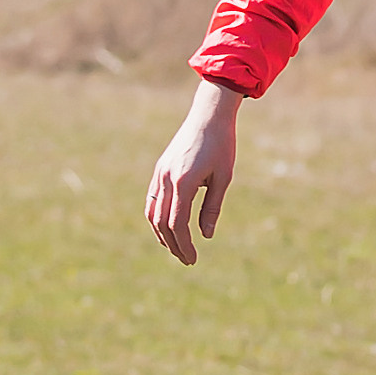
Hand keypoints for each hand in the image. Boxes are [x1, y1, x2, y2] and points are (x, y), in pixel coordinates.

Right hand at [145, 79, 242, 265]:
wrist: (208, 115)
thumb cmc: (222, 145)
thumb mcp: (223, 177)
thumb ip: (212, 207)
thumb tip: (205, 235)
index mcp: (184, 181)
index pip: (177, 223)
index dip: (184, 244)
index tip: (192, 258)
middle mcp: (167, 179)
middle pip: (162, 222)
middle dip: (173, 244)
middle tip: (186, 259)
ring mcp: (160, 173)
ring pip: (152, 212)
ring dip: (162, 234)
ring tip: (175, 248)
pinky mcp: (160, 169)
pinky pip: (152, 200)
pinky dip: (156, 218)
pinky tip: (167, 228)